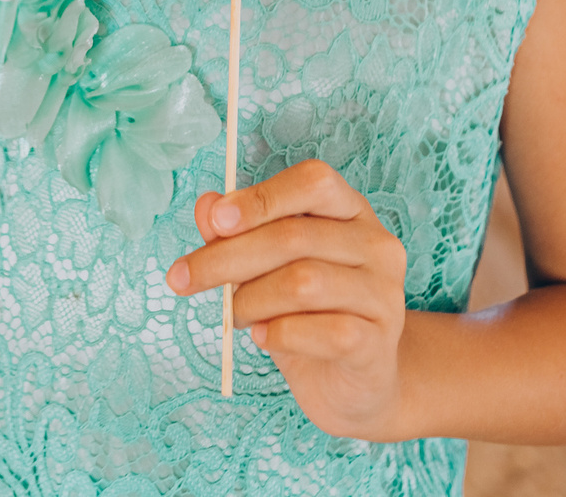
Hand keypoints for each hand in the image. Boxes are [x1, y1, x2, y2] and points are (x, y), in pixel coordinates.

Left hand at [168, 159, 409, 438]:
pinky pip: (323, 332)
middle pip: (295, 236)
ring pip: (304, 283)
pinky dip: (280, 334)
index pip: (313, 182)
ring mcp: (383, 295)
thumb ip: (238, 234)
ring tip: (235, 314)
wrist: (352, 382)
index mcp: (352, 211)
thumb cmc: (306, 314)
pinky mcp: (378, 343)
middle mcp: (376, 245)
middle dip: (227, 257)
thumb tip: (206, 206)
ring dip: (251, 300)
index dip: (261, 197)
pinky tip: (263, 338)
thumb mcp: (267, 269)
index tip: (215, 222)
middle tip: (182, 278)